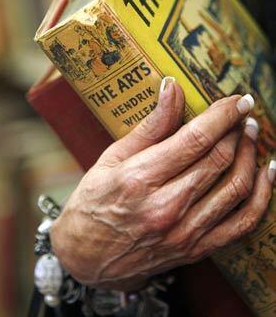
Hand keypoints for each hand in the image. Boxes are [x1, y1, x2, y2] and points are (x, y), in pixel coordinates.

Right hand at [51, 78, 273, 290]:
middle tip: (243, 114)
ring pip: (235, 187)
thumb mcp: (112, 157)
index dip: (223, 115)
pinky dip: (261, 196)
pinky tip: (265, 174)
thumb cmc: (95, 202)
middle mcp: (166, 207)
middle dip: (237, 129)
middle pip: (219, 159)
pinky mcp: (195, 249)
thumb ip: (149, 125)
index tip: (238, 100)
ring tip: (250, 135)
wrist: (89, 257)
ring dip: (249, 155)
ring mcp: (184, 232)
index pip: (196, 139)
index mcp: (140, 179)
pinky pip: (241, 224)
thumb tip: (172, 88)